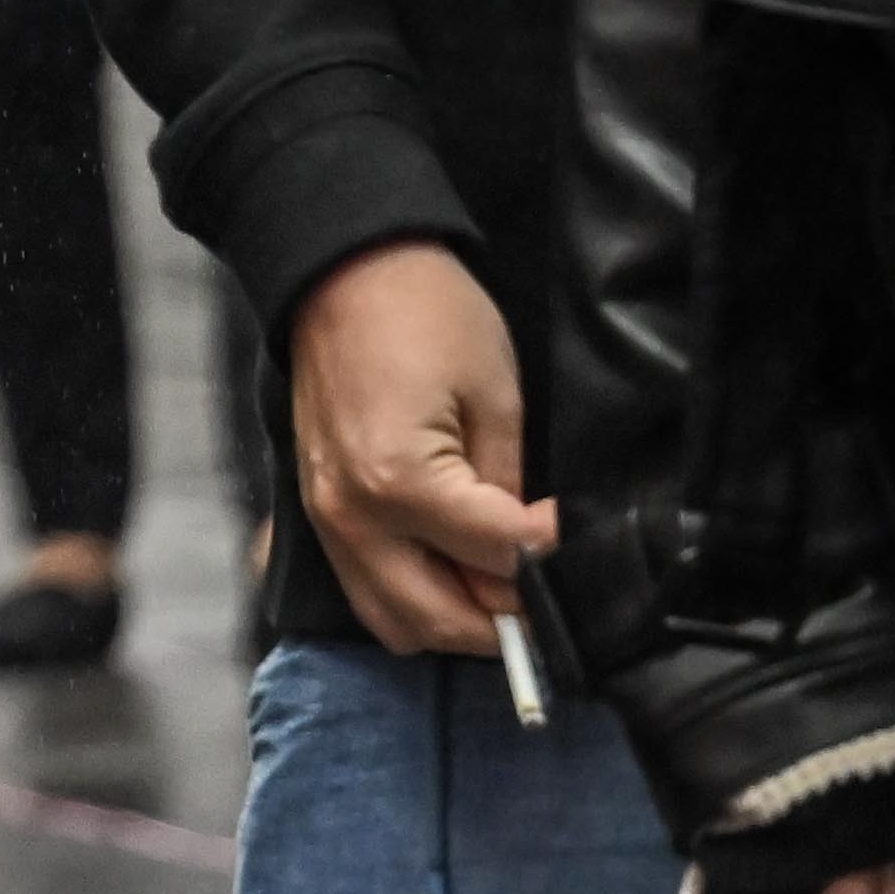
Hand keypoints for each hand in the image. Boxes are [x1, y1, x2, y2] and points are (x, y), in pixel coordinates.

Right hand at [283, 237, 556, 652]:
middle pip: (447, 621)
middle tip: (552, 588)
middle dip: (511, 619)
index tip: (576, 529)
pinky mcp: (318, 510)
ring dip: (458, 622)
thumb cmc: (427, 316)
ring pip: (399, 626)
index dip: (555, 554)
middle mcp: (353, 518)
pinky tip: (453, 567)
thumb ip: (511, 490)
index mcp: (400, 484)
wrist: (339, 268)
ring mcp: (327, 520)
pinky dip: (416, 600)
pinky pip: (368, 592)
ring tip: (502, 586)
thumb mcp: (496, 397)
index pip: (501, 563)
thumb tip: (534, 552)